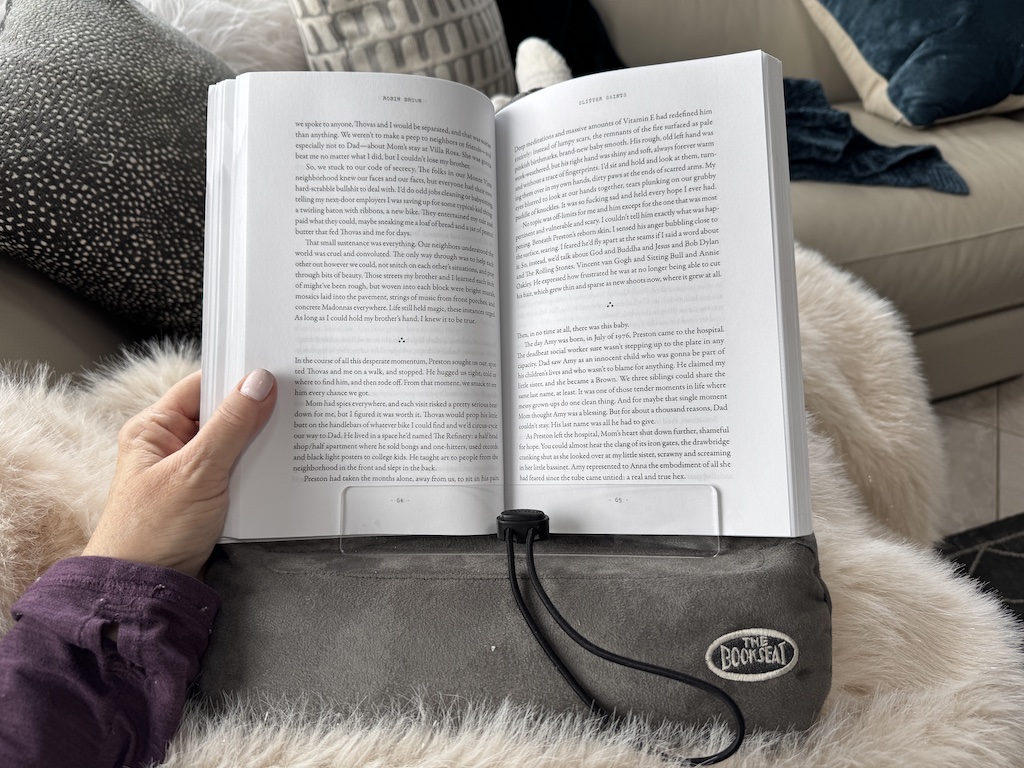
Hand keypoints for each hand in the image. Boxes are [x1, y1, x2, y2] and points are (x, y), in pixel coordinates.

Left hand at [83, 369, 276, 577]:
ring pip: (236, 444)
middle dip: (256, 411)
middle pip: (223, 414)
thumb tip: (259, 382)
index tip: (276, 371)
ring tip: (295, 432)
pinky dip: (260, 469)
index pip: (201, 385)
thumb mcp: (197, 471)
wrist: (145, 591)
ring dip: (261, 443)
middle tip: (295, 400)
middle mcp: (171, 446)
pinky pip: (240, 471)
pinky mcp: (208, 497)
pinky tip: (283, 467)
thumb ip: (231, 425)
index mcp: (154, 428)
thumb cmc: (152, 531)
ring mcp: (191, 472)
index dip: (236, 376)